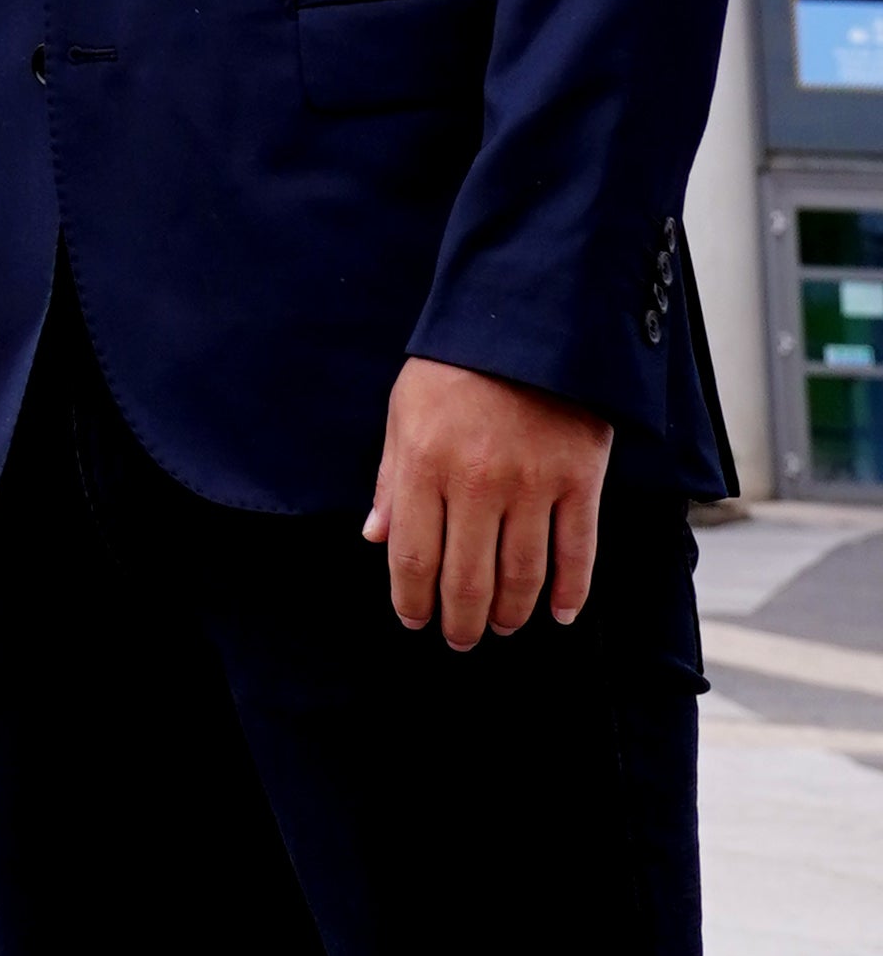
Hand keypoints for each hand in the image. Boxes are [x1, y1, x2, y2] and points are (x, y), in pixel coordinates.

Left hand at [365, 357, 609, 645]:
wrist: (528, 318)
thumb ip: (390, 477)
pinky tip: (557, 613)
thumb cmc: (456, 364)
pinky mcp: (579, 480)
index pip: (413, 557)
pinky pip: (577, 554)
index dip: (413, 600)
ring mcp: (532, 484)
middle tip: (460, 638)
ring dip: (510, 614)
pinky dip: (569, 593)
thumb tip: (376, 538)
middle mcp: (476, 482)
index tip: (415, 621)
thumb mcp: (405, 408)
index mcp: (424, 462)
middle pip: (468, 579)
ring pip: (521, 577)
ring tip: (502, 627)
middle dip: (460, 620)